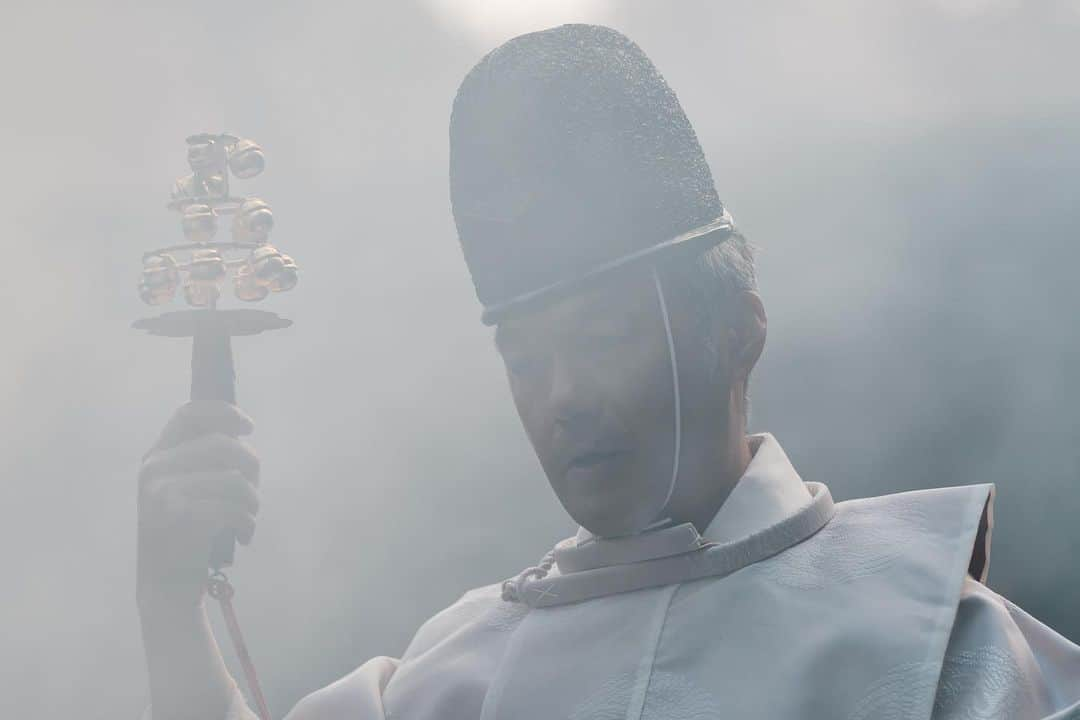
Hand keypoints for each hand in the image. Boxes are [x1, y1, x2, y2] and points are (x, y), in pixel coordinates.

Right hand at [137, 401, 259, 608]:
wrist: (166, 582)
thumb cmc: (188, 531)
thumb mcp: (187, 487)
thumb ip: (207, 460)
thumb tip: (243, 434)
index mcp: (157, 455)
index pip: (190, 413)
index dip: (224, 413)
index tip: (249, 427)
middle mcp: (154, 468)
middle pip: (222, 444)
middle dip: (252, 465)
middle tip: (255, 490)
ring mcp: (161, 491)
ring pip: (233, 479)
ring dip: (253, 500)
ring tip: (250, 516)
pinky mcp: (176, 516)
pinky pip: (231, 508)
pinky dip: (248, 523)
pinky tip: (246, 535)